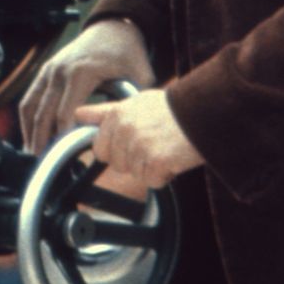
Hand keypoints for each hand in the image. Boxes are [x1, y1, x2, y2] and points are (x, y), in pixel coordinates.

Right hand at [19, 18, 154, 153]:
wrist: (112, 27)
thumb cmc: (125, 51)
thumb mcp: (138, 73)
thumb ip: (135, 101)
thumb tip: (133, 127)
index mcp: (81, 73)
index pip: (66, 114)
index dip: (63, 138)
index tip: (64, 157)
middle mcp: (61, 71)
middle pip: (44, 114)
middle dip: (43, 141)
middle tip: (45, 164)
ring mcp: (50, 69)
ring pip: (31, 106)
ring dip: (30, 132)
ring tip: (34, 154)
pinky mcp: (46, 70)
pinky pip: (30, 97)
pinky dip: (27, 117)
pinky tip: (31, 134)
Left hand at [74, 88, 203, 188]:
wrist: (204, 112)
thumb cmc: (172, 108)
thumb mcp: (137, 102)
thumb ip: (106, 112)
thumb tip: (79, 115)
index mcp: (117, 115)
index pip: (99, 147)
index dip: (115, 149)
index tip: (130, 143)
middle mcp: (124, 130)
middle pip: (116, 164)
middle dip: (133, 160)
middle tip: (153, 143)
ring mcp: (139, 146)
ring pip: (135, 174)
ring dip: (151, 167)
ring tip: (166, 146)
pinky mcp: (155, 161)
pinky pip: (153, 181)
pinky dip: (165, 175)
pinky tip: (174, 157)